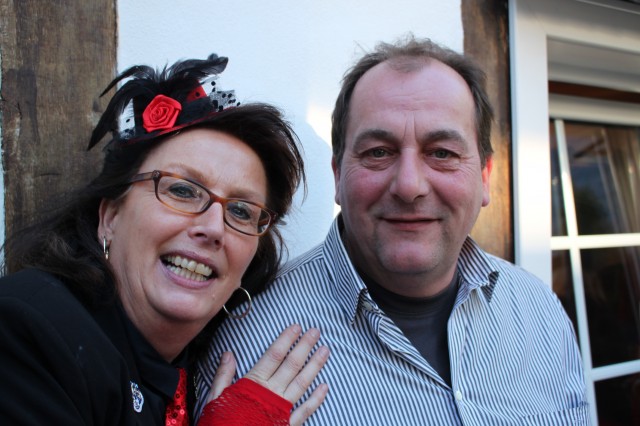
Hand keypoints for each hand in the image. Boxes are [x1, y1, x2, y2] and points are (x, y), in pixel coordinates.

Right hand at [207, 324, 329, 424]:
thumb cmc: (220, 423)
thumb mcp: (215, 398)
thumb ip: (223, 375)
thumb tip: (228, 353)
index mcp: (254, 384)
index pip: (274, 356)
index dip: (286, 340)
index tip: (297, 327)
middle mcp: (271, 394)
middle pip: (292, 365)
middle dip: (305, 346)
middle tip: (316, 331)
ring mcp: (281, 410)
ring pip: (302, 383)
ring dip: (314, 366)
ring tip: (325, 351)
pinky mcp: (287, 425)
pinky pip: (305, 411)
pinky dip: (316, 399)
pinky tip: (325, 387)